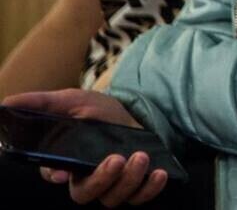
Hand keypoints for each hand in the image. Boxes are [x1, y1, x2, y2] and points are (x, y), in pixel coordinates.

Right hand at [4, 90, 162, 205]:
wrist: (133, 113)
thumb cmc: (97, 111)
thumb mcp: (72, 101)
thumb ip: (42, 103)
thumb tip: (7, 102)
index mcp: (65, 161)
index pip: (54, 175)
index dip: (58, 175)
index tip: (65, 173)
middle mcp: (85, 177)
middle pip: (85, 193)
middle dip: (101, 179)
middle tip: (117, 158)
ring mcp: (111, 184)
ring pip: (112, 198)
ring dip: (128, 181)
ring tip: (141, 157)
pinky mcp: (135, 185)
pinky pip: (139, 197)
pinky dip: (150, 189)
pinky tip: (158, 174)